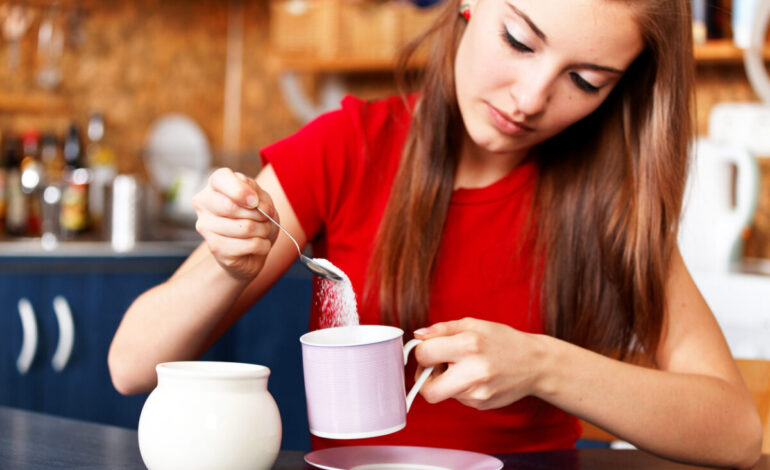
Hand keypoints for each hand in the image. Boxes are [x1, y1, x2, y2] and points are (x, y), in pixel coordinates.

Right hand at [192, 168, 278, 280]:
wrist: (254, 246)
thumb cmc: (256, 217)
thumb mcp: (262, 198)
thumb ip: (258, 195)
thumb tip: (253, 202)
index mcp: (215, 184)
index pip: (221, 179)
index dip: (241, 191)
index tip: (255, 201)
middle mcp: (204, 203)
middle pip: (232, 207)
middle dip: (259, 214)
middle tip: (264, 218)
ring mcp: (205, 226)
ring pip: (244, 227)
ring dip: (263, 230)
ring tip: (261, 231)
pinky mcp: (215, 248)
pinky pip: (250, 245)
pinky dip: (263, 245)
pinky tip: (258, 244)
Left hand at [413, 317, 547, 409]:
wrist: (535, 363)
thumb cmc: (503, 341)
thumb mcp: (474, 325)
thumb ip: (442, 329)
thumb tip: (418, 336)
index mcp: (469, 345)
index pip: (424, 354)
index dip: (422, 351)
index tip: (430, 348)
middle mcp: (474, 372)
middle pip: (427, 391)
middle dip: (423, 378)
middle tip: (434, 366)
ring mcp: (478, 393)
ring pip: (442, 394)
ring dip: (444, 381)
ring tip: (463, 367)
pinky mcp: (481, 405)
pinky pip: (457, 398)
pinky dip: (459, 387)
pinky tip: (475, 377)